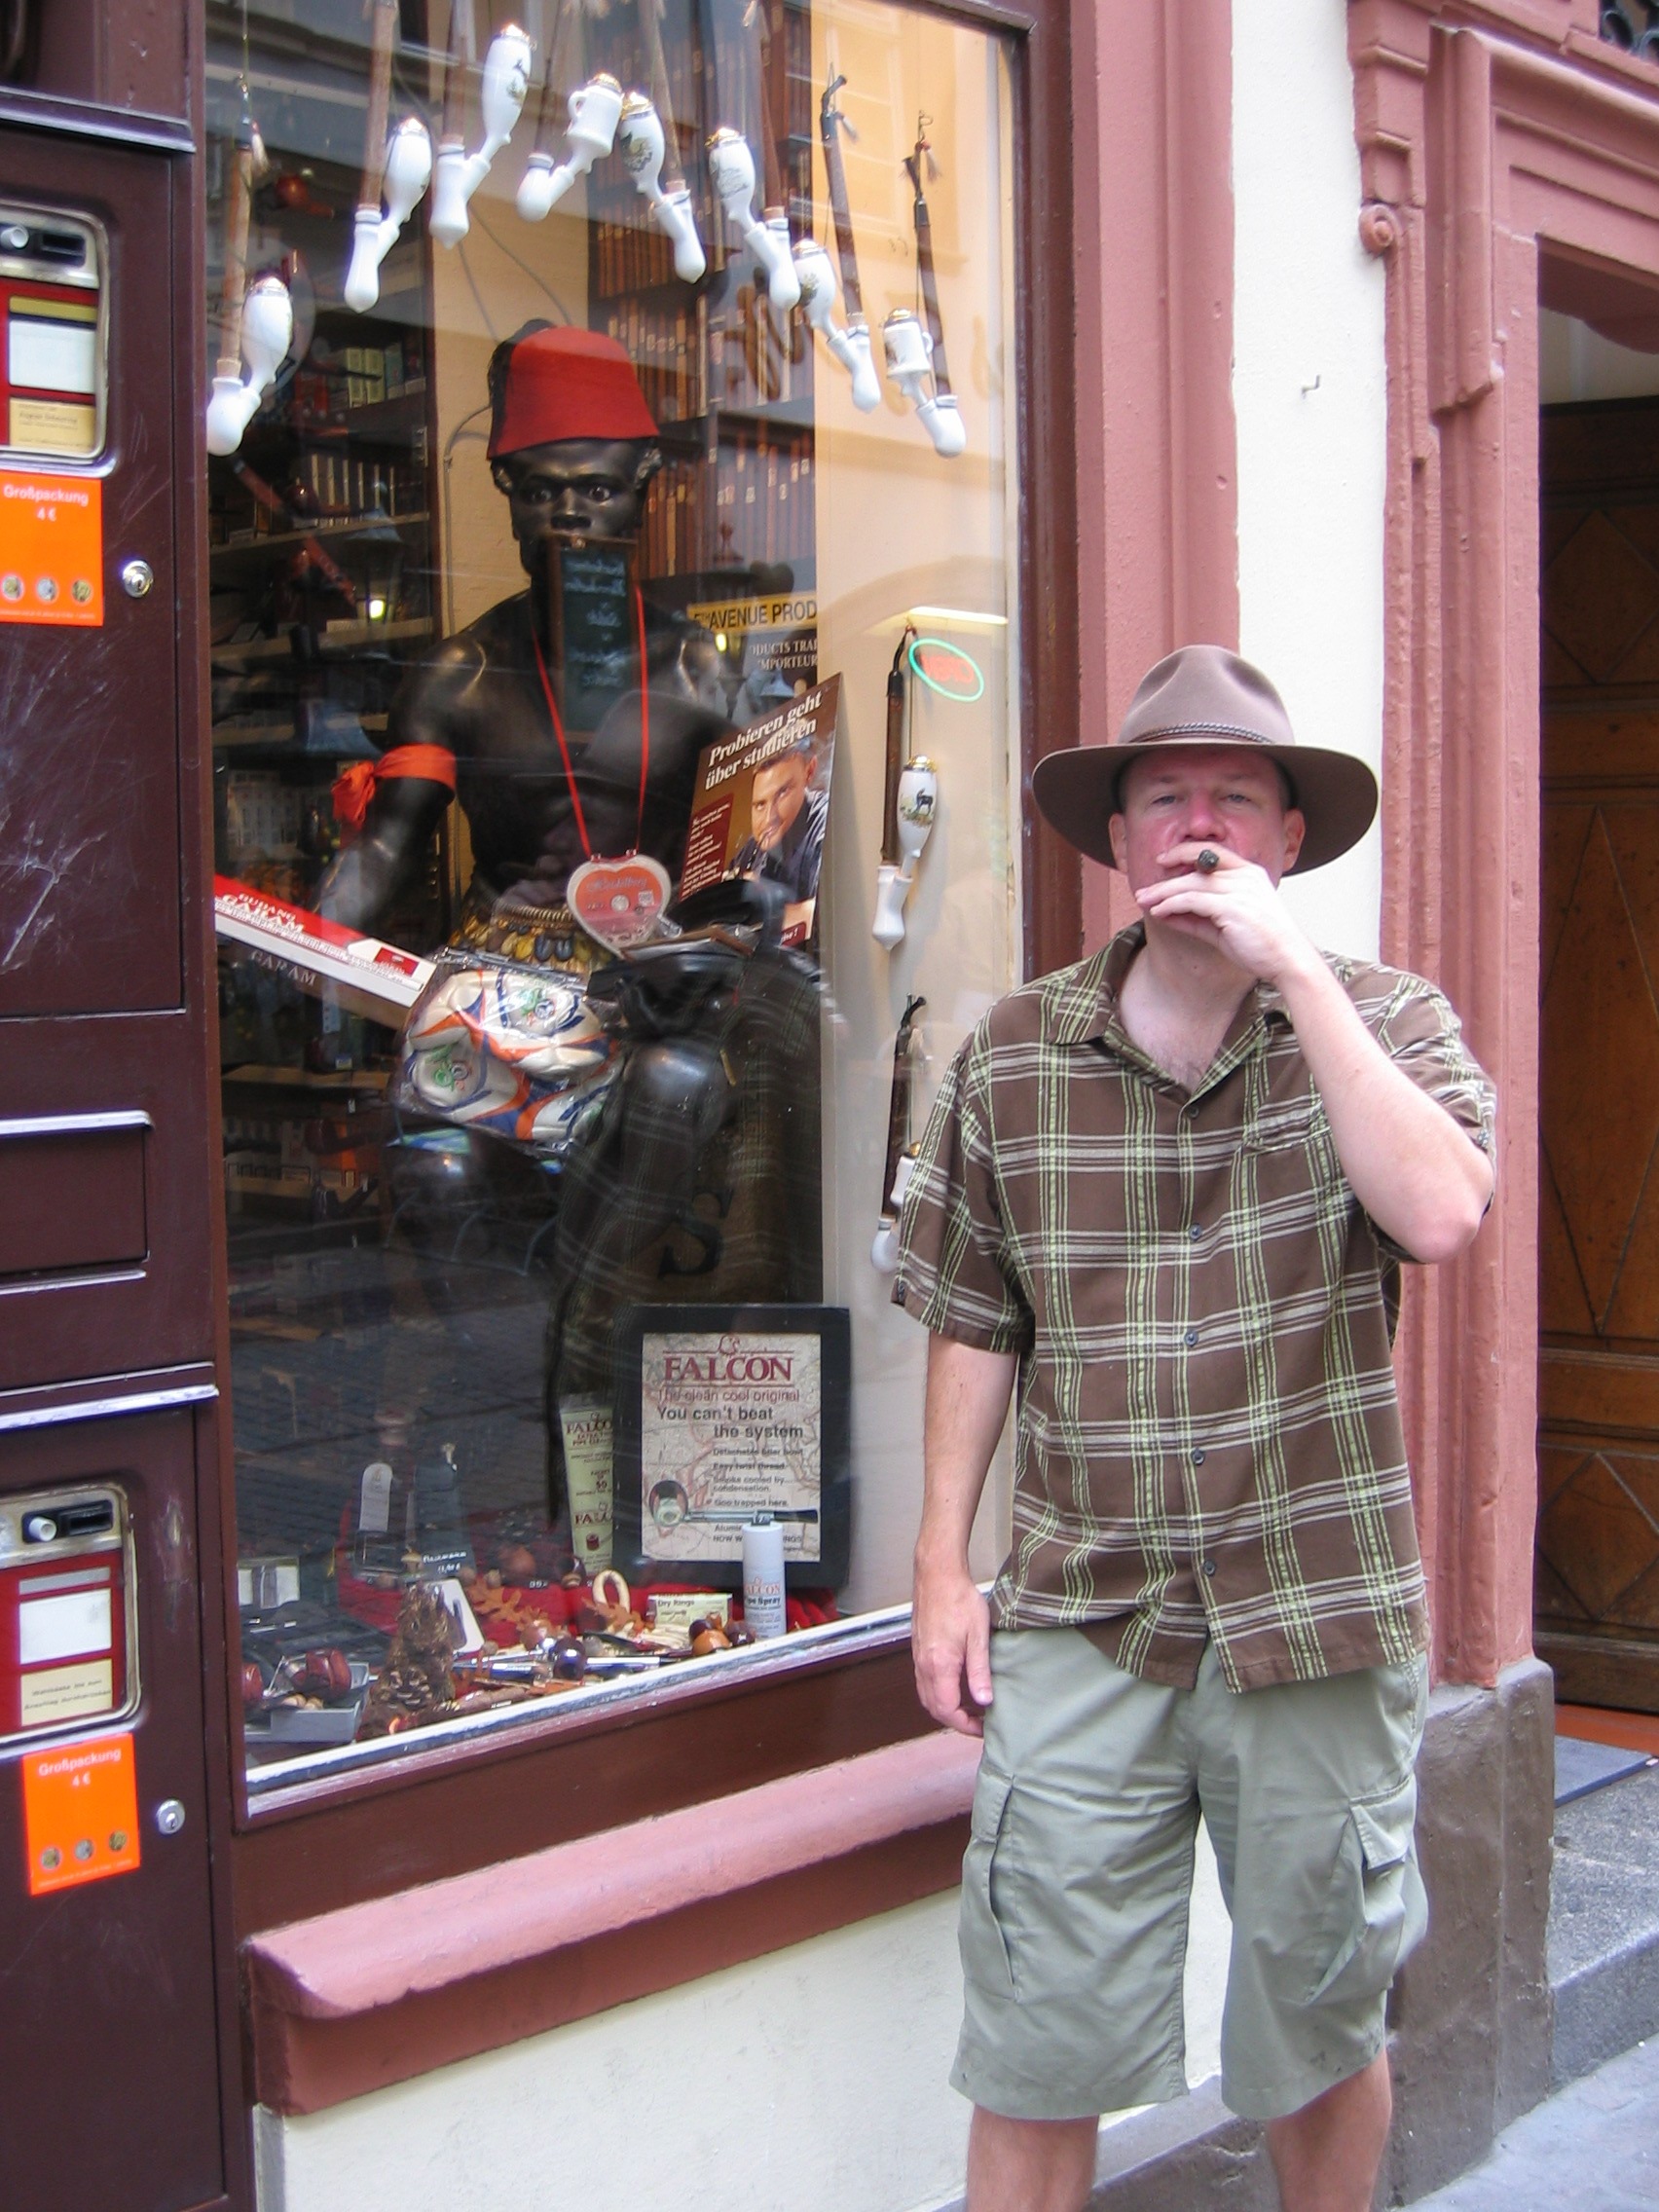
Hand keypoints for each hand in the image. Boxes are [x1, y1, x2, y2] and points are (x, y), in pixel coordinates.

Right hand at [912, 1557, 992, 1735]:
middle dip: (955, 1721)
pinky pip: (924, 1682)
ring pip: (927, 1696)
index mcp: (939, 1665)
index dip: (965, 1725)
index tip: (983, 1727)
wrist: (937, 1573)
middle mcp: (924, 1665)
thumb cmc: (959, 1598)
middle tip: (978, 1723)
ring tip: (969, 1708)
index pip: (947, 1710)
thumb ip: (980, 1671)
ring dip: (946, 1708)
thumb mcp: (978, 1635)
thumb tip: (984, 1700)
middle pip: (934, 1708)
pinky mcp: (918, 1649)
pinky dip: (938, 1693)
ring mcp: (918, 1657)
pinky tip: (955, 1687)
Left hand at [1134, 841, 1316, 986]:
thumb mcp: (1227, 925)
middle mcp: (1245, 876)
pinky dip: (1172, 905)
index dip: (1185, 852)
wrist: (1288, 960)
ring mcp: (1239, 890)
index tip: (1164, 860)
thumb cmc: (1261, 944)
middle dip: (1166, 879)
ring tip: (1144, 900)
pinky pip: (1192, 901)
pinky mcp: (1232, 907)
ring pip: (1191, 884)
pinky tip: (1159, 912)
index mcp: (1250, 873)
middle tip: (1144, 889)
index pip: (1213, 851)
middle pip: (1196, 867)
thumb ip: (1200, 916)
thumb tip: (1170, 913)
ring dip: (1163, 892)